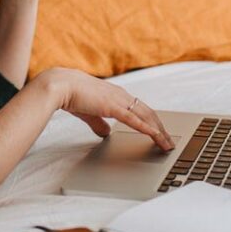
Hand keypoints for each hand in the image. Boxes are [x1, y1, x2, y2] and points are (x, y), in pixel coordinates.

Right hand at [38, 67, 174, 151]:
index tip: (159, 133)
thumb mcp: (89, 112)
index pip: (140, 109)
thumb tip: (106, 133)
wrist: (60, 86)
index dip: (152, 121)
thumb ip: (99, 122)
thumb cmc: (72, 95)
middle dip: (161, 129)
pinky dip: (148, 129)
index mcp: (116, 95)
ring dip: (159, 132)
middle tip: (169, 142)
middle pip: (149, 113)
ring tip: (167, 145)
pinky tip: (156, 137)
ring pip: (146, 117)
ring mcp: (119, 100)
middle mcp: (122, 95)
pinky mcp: (114, 107)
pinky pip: (135, 120)